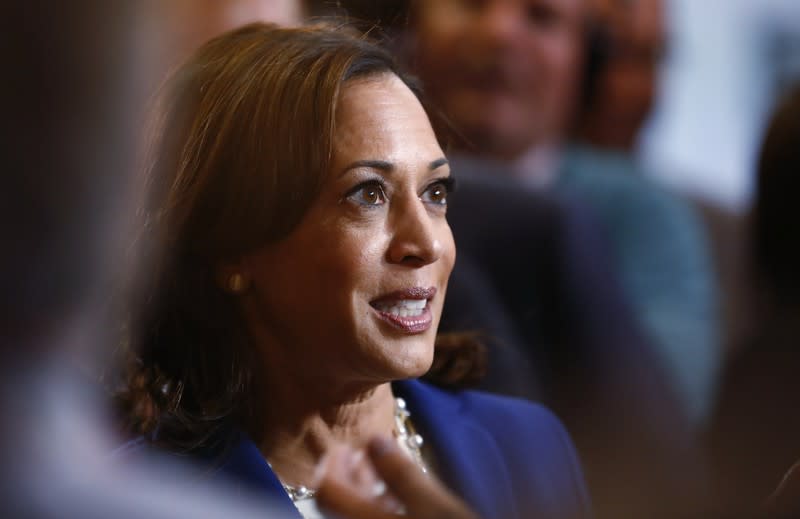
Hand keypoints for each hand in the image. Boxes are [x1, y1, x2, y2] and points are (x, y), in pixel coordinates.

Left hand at [314, 436, 478, 518]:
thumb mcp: (434, 507)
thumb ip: (401, 473)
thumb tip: (374, 440)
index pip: (327, 491)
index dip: (332, 462)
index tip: (349, 443)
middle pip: (336, 505)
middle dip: (347, 473)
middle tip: (363, 452)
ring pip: (354, 516)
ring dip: (362, 490)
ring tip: (380, 470)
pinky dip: (376, 507)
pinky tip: (396, 499)